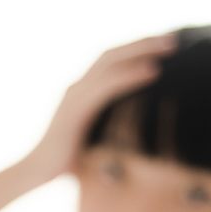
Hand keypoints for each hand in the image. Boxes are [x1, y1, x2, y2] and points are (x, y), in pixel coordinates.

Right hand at [23, 34, 177, 183]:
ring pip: (111, 63)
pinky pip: (108, 85)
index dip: (135, 50)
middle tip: (174, 39)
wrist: (36, 172)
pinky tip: (153, 72)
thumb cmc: (68, 161)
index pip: (110, 61)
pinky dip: (131, 75)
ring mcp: (75, 95)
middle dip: (144, 43)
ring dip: (142, 51)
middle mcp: (77, 87)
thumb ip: (112, 129)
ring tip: (169, 48)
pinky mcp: (76, 108)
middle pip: (113, 54)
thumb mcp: (95, 139)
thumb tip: (140, 136)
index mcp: (82, 91)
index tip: (163, 47)